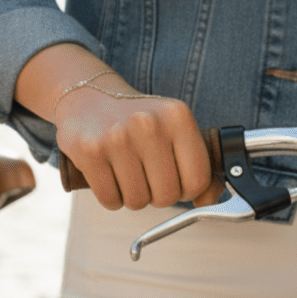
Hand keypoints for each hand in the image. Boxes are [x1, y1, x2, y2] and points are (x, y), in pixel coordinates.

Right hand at [54, 84, 218, 211]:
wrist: (87, 95)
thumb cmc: (136, 120)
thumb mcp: (174, 130)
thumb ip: (199, 166)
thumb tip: (209, 202)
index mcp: (177, 116)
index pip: (197, 179)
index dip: (187, 188)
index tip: (174, 177)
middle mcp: (149, 123)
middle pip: (167, 196)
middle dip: (156, 194)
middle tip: (145, 173)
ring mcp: (117, 137)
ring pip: (137, 201)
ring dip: (132, 195)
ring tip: (125, 169)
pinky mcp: (89, 152)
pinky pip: (110, 200)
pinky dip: (110, 195)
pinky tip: (108, 172)